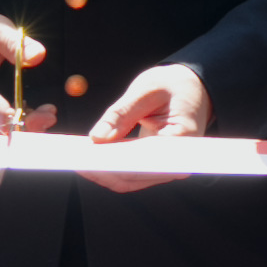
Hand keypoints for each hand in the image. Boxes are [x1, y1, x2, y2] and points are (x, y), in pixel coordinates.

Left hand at [87, 63, 213, 193]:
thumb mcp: (147, 89)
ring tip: (77, 154)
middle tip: (73, 156)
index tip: (86, 157)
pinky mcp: (153, 168)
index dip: (111, 163)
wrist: (194, 89)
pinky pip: (127, 175)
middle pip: (131, 177)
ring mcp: (165, 169)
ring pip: (126, 180)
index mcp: (182, 141)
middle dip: (100, 169)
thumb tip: (96, 139)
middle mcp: (176, 163)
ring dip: (100, 170)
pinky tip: (89, 154)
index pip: (142, 163)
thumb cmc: (174, 86)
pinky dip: (107, 167)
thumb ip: (121, 114)